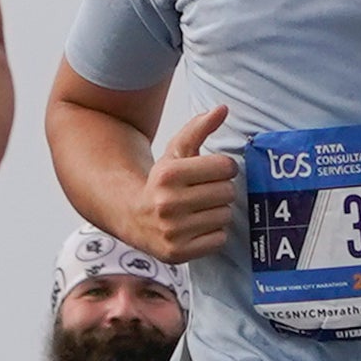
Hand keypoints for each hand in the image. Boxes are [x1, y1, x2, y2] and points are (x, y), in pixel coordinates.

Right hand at [140, 104, 238, 261]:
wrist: (132, 216)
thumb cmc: (161, 182)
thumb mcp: (175, 154)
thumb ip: (198, 129)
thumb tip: (223, 108)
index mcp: (167, 174)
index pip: (226, 166)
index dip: (222, 168)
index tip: (209, 172)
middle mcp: (167, 203)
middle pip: (228, 192)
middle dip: (219, 191)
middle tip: (202, 194)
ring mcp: (172, 230)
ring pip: (225, 216)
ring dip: (216, 212)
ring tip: (197, 211)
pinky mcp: (178, 252)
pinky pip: (219, 238)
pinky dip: (212, 234)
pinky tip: (195, 228)